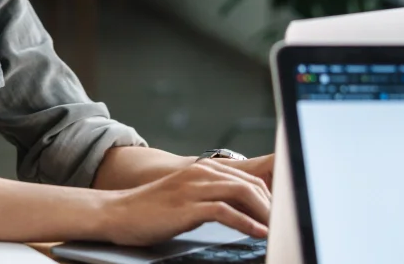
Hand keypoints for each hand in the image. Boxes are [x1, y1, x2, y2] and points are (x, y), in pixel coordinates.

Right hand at [95, 159, 271, 245]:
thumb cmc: (150, 209)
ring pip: (242, 194)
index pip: (249, 179)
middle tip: (285, 224)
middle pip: (251, 184)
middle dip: (273, 205)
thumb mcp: (185, 197)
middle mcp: (201, 173)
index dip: (270, 197)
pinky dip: (246, 224)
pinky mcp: (187, 206)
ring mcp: (193, 188)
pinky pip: (225, 212)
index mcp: (203, 169)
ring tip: (278, 230)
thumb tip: (242, 212)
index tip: (282, 215)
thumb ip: (211, 197)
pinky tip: (258, 234)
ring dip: (265, 214)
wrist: (117, 212)